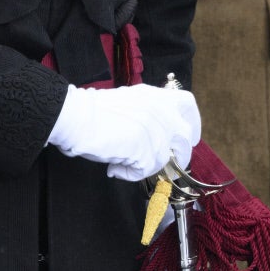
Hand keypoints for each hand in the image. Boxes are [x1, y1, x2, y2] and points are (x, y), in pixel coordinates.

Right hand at [47, 81, 200, 180]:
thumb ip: (148, 114)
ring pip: (166, 159)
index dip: (192, 123)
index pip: (187, 104)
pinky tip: (116, 166)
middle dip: (176, 155)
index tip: (189, 136)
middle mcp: (161, 112)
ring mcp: (157, 132)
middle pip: (185, 140)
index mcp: (157, 96)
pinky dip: (130, 174)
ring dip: (149, 166)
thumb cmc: (94, 110)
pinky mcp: (147, 152)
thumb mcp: (129, 102)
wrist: (77, 116)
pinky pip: (146, 171)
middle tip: (157, 162)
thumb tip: (153, 136)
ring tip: (127, 162)